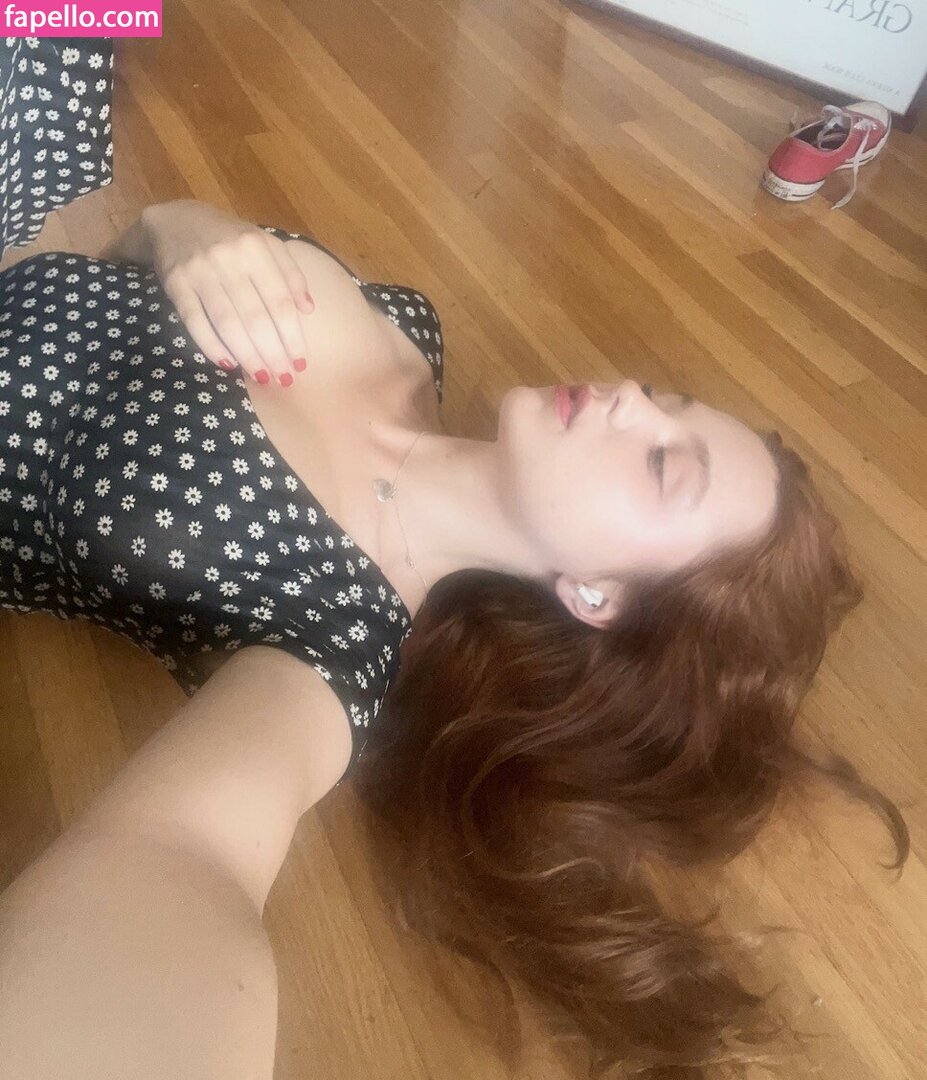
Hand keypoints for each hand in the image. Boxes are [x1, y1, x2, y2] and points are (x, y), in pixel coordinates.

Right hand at [145, 202, 314, 384]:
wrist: (175, 220)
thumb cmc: (231, 239)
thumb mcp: (265, 246)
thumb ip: (290, 274)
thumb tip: (309, 309)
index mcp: (256, 248)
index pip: (280, 301)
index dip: (292, 336)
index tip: (301, 363)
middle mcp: (229, 258)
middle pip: (255, 317)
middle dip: (273, 353)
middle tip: (284, 379)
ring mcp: (200, 271)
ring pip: (227, 323)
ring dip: (247, 355)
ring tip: (263, 377)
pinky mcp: (176, 283)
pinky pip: (195, 322)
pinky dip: (212, 346)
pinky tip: (228, 364)